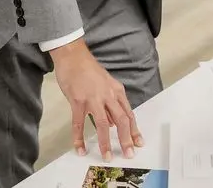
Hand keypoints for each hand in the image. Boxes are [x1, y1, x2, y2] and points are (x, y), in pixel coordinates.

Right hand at [51, 39, 143, 161]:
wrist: (73, 55)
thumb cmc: (88, 69)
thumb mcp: (105, 83)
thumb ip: (110, 103)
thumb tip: (112, 124)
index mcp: (116, 91)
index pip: (129, 114)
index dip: (134, 130)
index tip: (139, 143)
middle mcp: (108, 95)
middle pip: (121, 120)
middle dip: (126, 139)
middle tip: (129, 154)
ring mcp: (93, 98)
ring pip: (103, 124)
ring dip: (105, 142)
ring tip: (107, 156)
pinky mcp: (78, 100)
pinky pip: (79, 123)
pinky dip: (80, 137)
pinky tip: (80, 148)